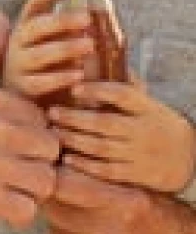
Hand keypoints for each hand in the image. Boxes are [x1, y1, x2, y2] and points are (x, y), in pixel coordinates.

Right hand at [0, 12, 60, 228]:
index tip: (1, 145)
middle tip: (3, 170)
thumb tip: (3, 18)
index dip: (26, 137)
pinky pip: (27, 211)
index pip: (41, 120)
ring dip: (25, 191)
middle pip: (49, 151)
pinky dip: (13, 215)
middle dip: (32, 164)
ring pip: (44, 182)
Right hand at [2, 0, 92, 99]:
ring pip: (38, 54)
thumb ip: (70, 30)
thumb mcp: (53, 45)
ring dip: (64, 48)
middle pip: (35, 27)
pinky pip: (40, 82)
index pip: (33, 5)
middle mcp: (17, 44)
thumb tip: (100, 11)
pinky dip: (59, 78)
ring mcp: (17, 66)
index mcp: (26, 28)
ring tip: (90, 46)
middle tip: (86, 18)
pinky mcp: (22, 89)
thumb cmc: (46, 67)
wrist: (22, 103)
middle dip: (60, 21)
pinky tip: (79, 75)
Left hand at [45, 167, 195, 233]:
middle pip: (53, 209)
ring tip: (87, 224)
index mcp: (123, 205)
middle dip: (58, 200)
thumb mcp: (139, 188)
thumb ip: (98, 175)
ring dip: (64, 226)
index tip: (58, 174)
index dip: (56, 176)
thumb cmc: (164, 219)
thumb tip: (54, 161)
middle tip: (71, 199)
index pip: (60, 183)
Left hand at [48, 75, 195, 191]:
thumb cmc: (157, 123)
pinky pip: (108, 171)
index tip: (74, 88)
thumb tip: (99, 58)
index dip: (97, 91)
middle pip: (105, 123)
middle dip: (75, 118)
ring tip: (55, 131)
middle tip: (52, 112)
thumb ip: (126, 85)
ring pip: (102, 147)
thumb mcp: (149, 103)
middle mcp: (144, 130)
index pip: (122, 95)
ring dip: (74, 139)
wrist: (192, 158)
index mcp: (147, 108)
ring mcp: (140, 154)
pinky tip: (68, 158)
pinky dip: (86, 165)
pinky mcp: (137, 175)